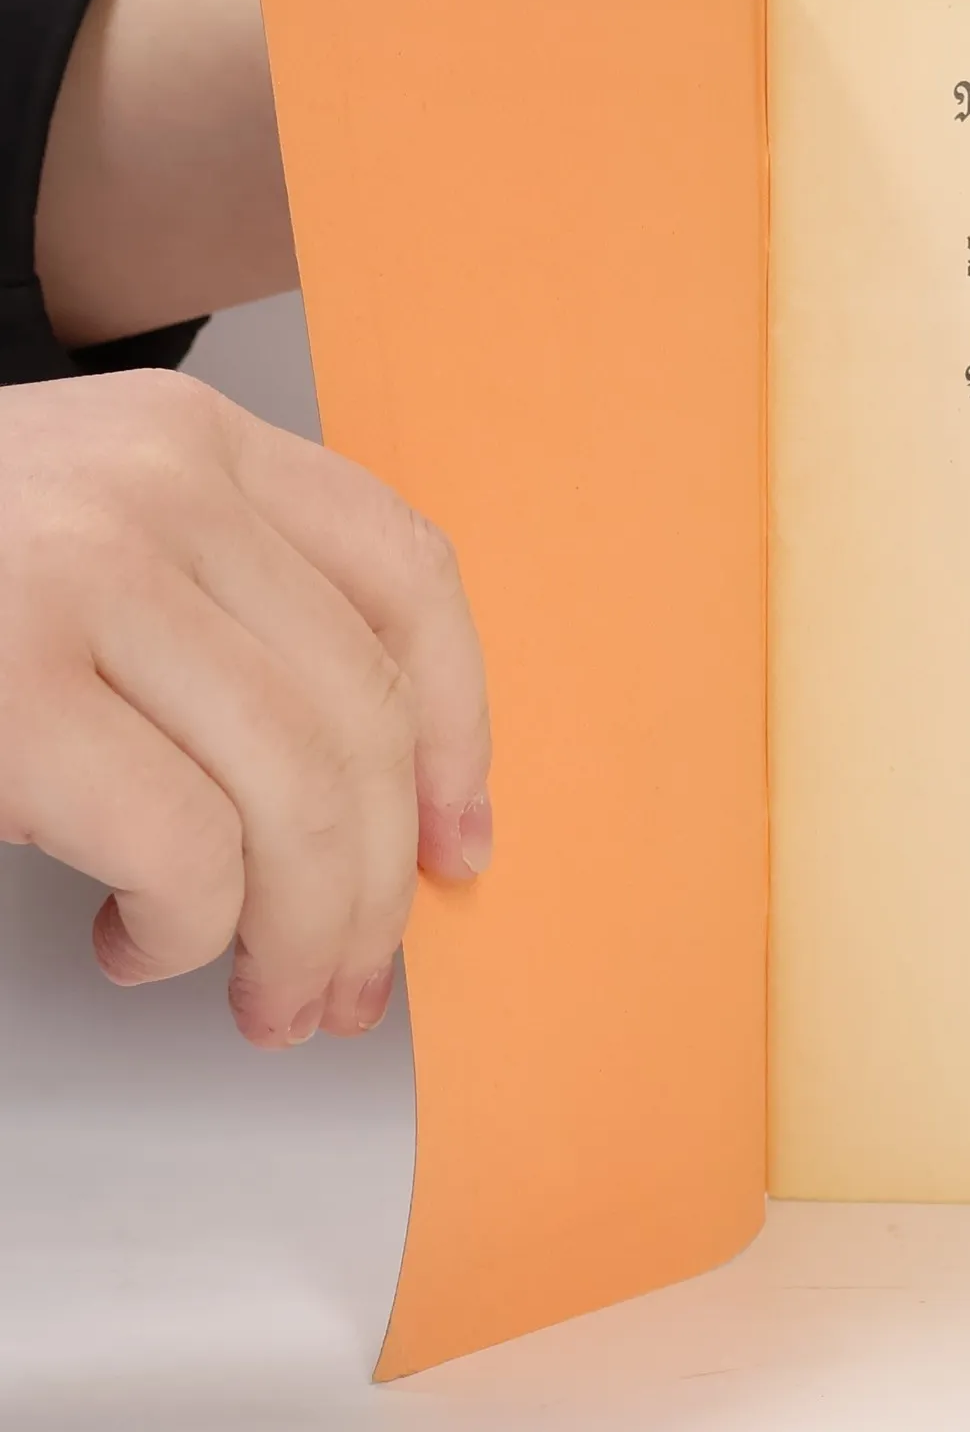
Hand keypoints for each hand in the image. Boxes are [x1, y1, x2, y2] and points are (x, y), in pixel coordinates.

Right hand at [0, 371, 490, 1046]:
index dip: (462, 728)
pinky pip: (193, 852)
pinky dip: (190, 933)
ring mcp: (78, 573)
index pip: (408, 574)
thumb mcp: (80, 549)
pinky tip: (133, 942)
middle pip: (367, 712)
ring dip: (302, 933)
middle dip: (379, 885)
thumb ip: (219, 621)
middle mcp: (156, 484)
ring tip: (256, 990)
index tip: (461, 841)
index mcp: (192, 441)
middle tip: (342, 981)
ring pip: (304, 794)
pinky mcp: (7, 686)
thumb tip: (386, 804)